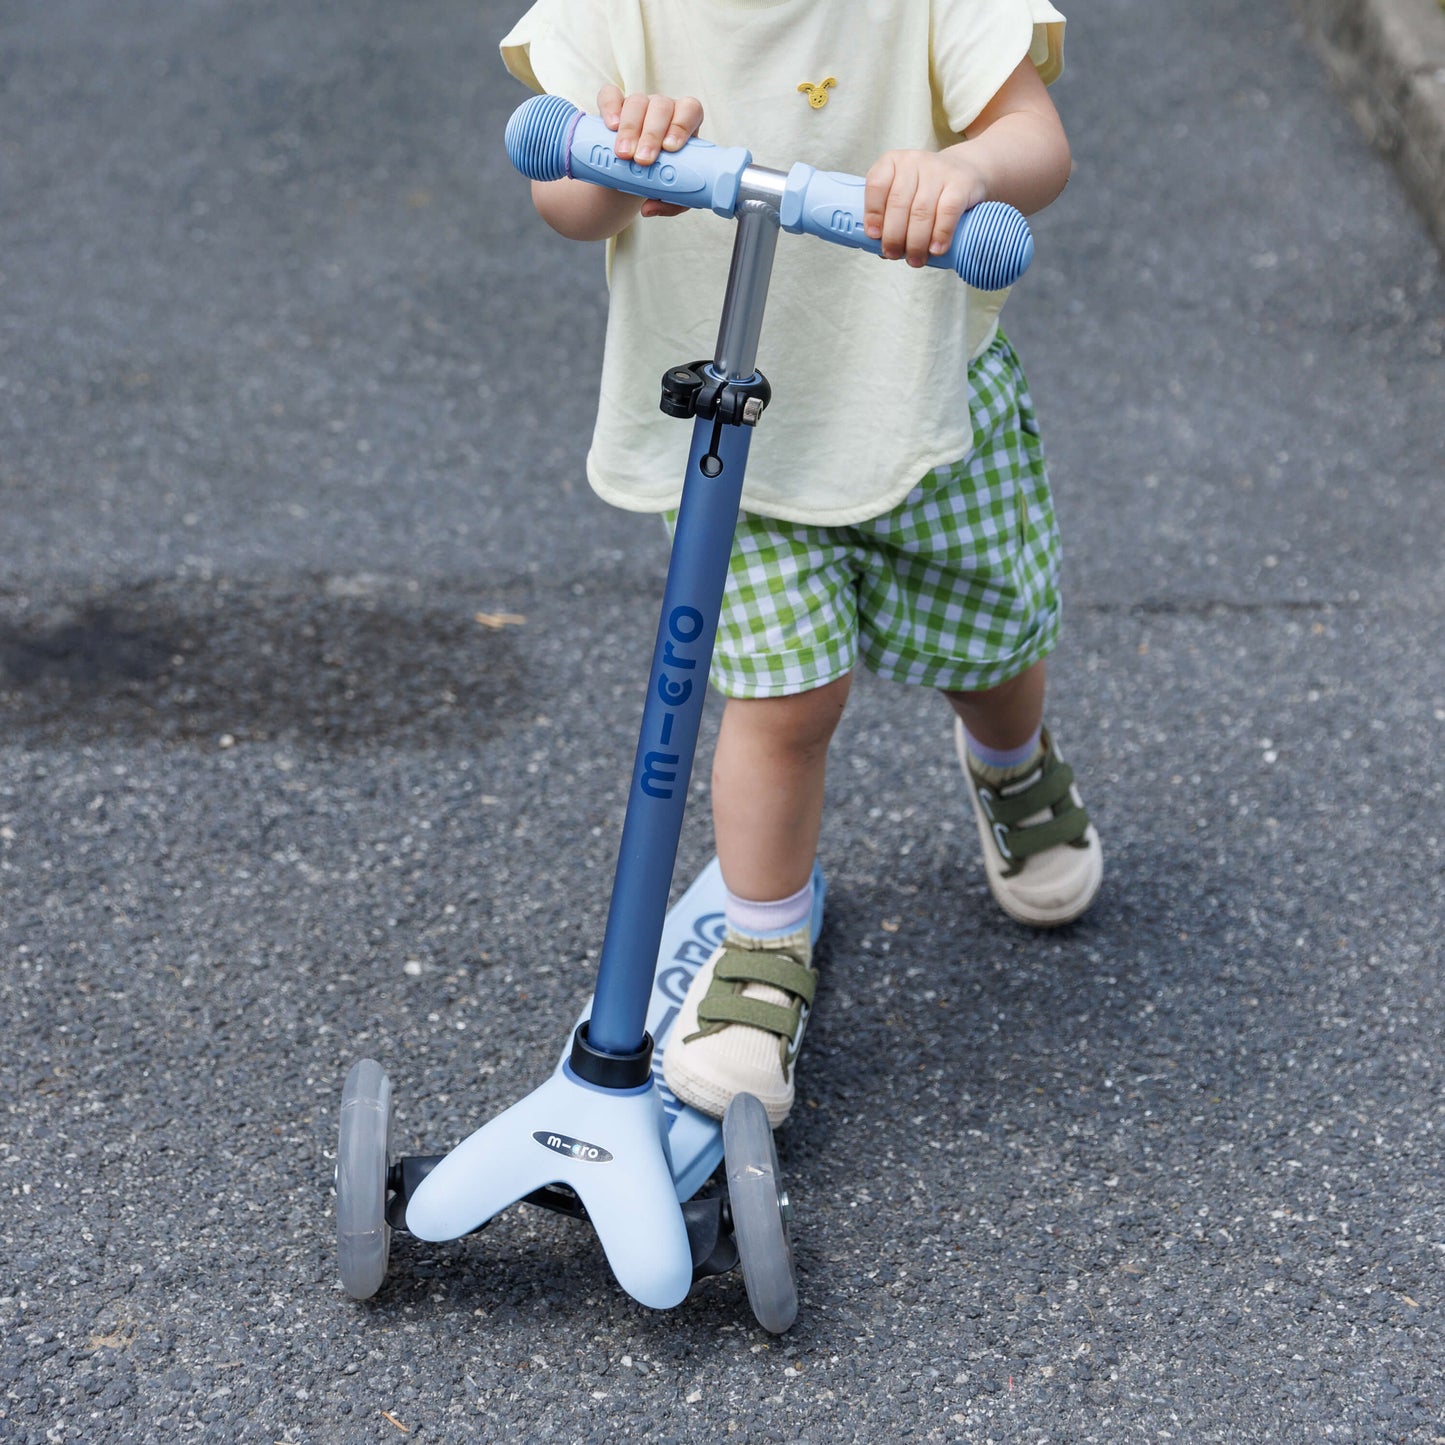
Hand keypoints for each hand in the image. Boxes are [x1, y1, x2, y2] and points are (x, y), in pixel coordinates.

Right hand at [597, 86, 704, 216]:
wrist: (631, 176)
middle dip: (652, 134)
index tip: (670, 148)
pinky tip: (610, 125)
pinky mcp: (614, 105)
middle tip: (643, 161)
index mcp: (685, 124)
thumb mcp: (670, 195)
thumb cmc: (659, 181)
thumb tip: (648, 209)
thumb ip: (669, 204)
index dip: (682, 125)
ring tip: (624, 155)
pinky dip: (610, 107)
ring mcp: (639, 104)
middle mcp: (664, 110)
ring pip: (637, 102)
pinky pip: (610, 96)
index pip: (690, 111)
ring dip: (630, 128)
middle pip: (662, 107)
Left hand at [863, 149, 987, 266]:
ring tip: (915, 260)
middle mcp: (914, 162)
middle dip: (894, 236)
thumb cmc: (926, 190)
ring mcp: (938, 171)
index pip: (877, 184)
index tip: (874, 236)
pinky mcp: (961, 183)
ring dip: (916, 242)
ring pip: (921, 212)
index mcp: (892, 163)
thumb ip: (889, 217)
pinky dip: (940, 234)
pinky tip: (936, 249)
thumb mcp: (904, 194)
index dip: (873, 213)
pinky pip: (947, 212)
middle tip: (894, 255)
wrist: (966, 170)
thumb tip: (880, 250)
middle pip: (898, 204)